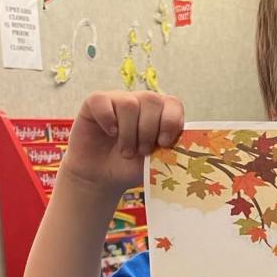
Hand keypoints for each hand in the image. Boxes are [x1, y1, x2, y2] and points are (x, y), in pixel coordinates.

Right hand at [59, 91, 183, 199]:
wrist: (103, 177)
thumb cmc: (131, 167)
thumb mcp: (155, 162)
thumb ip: (168, 151)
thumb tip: (181, 145)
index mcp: (160, 113)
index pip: (173, 104)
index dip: (171, 121)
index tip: (164, 143)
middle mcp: (140, 101)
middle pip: (151, 100)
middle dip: (149, 130)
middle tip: (142, 151)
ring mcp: (118, 99)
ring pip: (129, 103)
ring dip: (129, 133)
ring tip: (126, 151)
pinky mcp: (95, 103)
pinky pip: (102, 101)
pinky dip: (107, 120)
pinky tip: (110, 133)